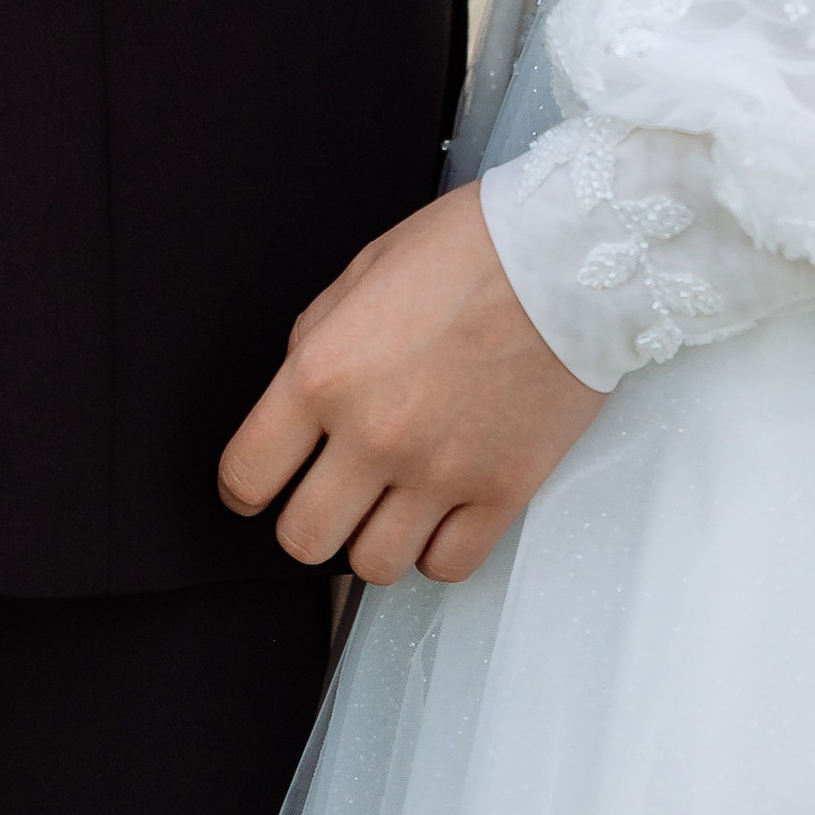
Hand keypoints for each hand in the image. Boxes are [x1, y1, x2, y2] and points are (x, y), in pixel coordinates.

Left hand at [217, 183, 604, 586]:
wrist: (569, 254)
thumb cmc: (472, 248)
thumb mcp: (364, 271)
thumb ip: (317, 341)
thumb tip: (296, 398)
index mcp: (326, 373)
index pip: (246, 476)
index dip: (245, 486)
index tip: (260, 485)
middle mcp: (374, 434)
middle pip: (303, 540)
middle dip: (309, 519)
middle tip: (332, 491)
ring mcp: (440, 471)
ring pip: (373, 566)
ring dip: (374, 537)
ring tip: (393, 499)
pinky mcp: (501, 492)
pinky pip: (447, 565)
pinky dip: (438, 547)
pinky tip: (443, 507)